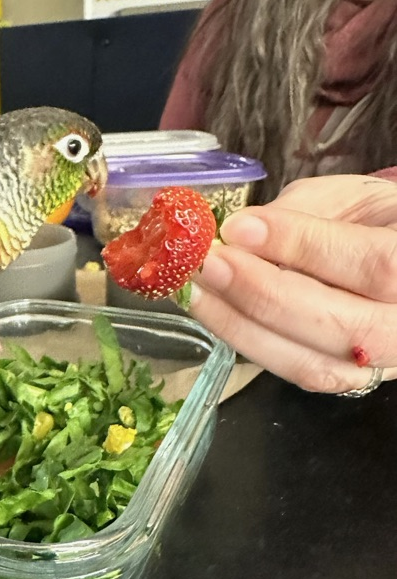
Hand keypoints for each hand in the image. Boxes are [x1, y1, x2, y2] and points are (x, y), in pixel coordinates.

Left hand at [188, 174, 396, 392]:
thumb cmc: (376, 222)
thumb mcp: (353, 198)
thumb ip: (304, 211)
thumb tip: (243, 231)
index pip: (374, 263)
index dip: (304, 246)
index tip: (240, 228)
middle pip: (343, 325)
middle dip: (264, 294)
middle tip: (210, 263)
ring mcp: (383, 362)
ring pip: (315, 363)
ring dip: (245, 327)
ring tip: (199, 290)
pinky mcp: (349, 380)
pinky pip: (299, 373)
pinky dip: (251, 344)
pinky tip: (216, 313)